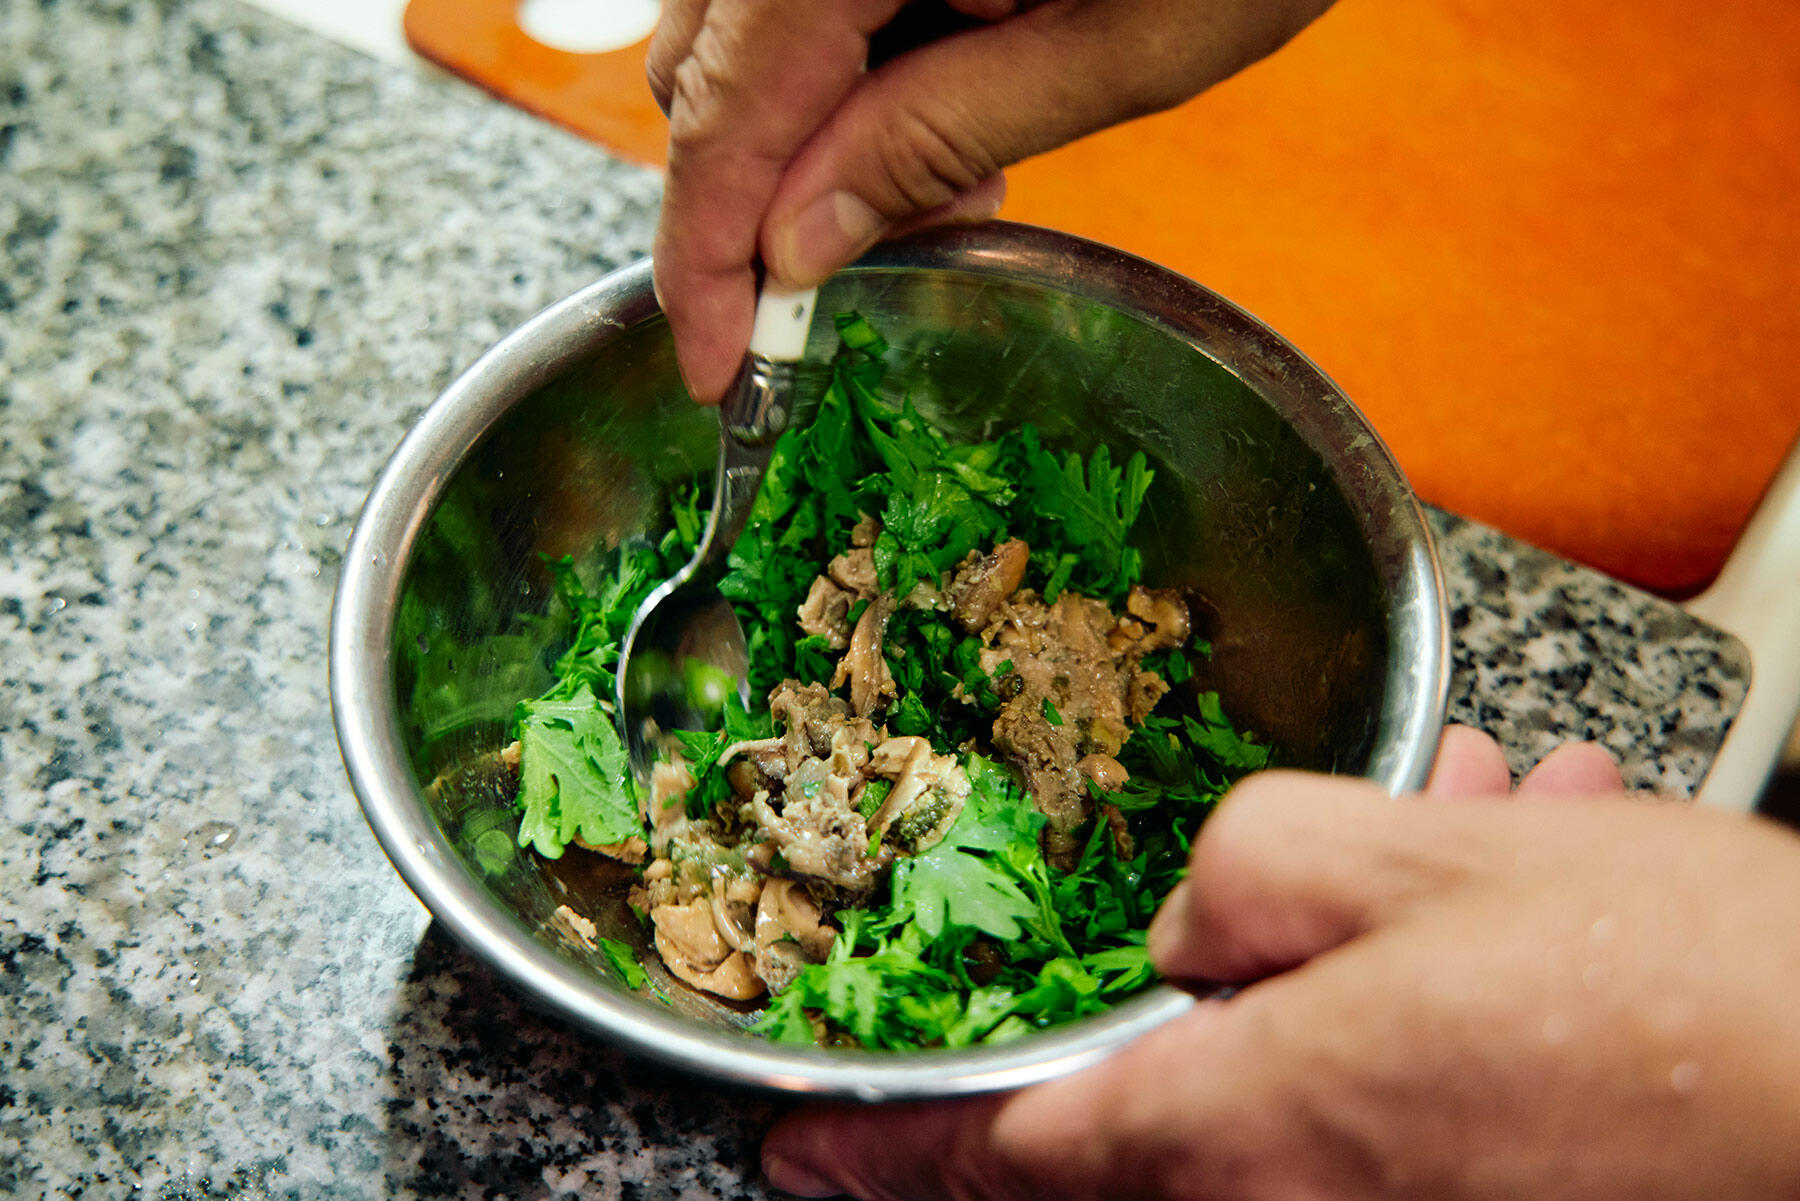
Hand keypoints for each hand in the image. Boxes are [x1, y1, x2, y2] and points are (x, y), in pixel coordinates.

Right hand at [647, 0, 1337, 401]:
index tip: (714, 368)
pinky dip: (850, 61)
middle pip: (703, 75)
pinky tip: (958, 73)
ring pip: (739, 33)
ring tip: (959, 164)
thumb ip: (938, 135)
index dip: (702, 260)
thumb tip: (799, 241)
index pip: (722, 118)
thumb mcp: (1120, 41)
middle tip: (888, 258)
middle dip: (768, 198)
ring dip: (815, 129)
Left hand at [761, 729, 1799, 1199]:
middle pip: (1147, 1130)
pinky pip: (1397, 1101)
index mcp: (1252, 1126)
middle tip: (1234, 918)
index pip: (1010, 1155)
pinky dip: (1423, 1001)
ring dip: (1343, 965)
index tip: (808, 1148)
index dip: (890, 1151)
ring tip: (1472, 840)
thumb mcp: (1419, 860)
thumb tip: (1191, 917)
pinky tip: (1524, 875)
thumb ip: (1248, 871)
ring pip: (1296, 1088)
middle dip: (1185, 996)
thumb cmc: (1670, 990)